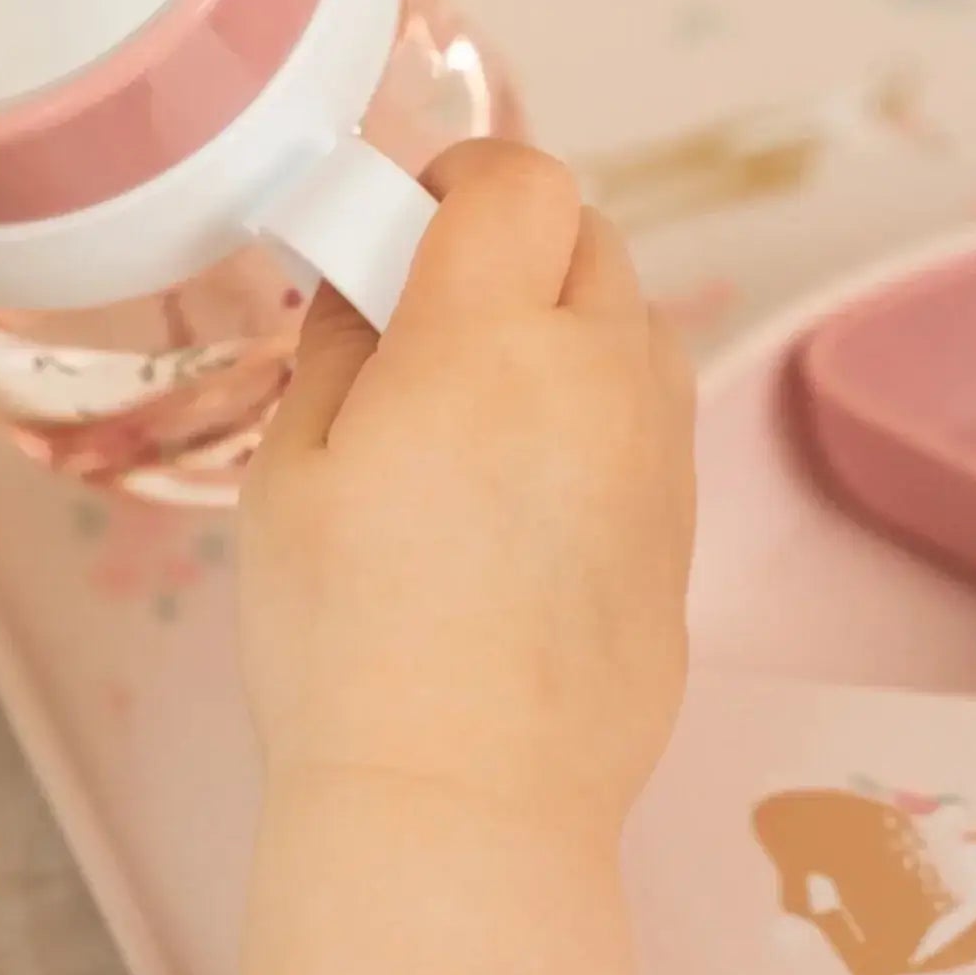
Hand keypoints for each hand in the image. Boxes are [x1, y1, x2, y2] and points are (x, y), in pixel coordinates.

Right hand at [240, 140, 695, 841]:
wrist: (456, 800)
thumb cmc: (344, 639)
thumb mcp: (292, 471)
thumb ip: (337, 347)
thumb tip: (363, 283)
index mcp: (486, 341)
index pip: (516, 179)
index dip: (458, 174)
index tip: (405, 215)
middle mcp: (597, 377)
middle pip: (586, 235)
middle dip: (510, 240)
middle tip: (425, 308)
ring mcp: (657, 455)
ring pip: (631, 320)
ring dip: (563, 315)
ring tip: (477, 396)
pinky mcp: (683, 530)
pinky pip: (649, 413)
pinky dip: (594, 400)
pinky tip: (520, 481)